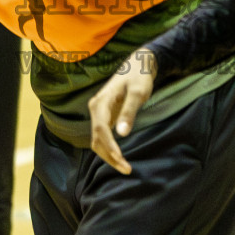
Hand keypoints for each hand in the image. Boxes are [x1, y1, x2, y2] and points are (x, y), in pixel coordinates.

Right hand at [88, 51, 156, 174]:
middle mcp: (95, 108)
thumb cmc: (139, 77)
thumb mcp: (138, 93)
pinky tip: (119, 158)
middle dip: (109, 155)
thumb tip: (122, 134)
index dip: (109, 145)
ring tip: (125, 167)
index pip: (101, 129)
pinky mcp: (104, 117)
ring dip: (108, 155)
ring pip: (97, 140)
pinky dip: (109, 149)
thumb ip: (129, 112)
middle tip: (126, 169)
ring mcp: (98, 113)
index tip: (120, 157)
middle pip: (96, 138)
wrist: (137, 65)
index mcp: (100, 102)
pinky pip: (102, 137)